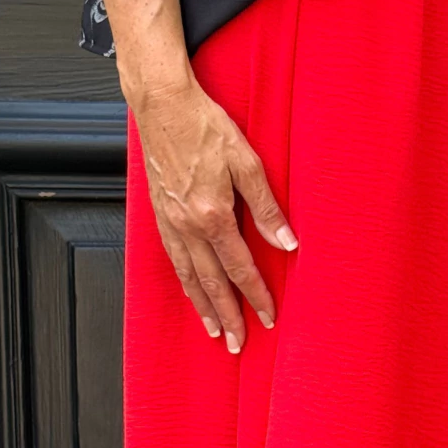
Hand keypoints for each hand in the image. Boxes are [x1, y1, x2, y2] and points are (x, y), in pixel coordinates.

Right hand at [132, 74, 297, 351]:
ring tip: (214, 330)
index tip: (268, 316)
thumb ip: (267, 207)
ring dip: (202, 307)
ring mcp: (170, 222)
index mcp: (212, 215)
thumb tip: (287, 242)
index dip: (256, 295)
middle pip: (212, 283)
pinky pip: (173, 259)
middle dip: (227, 316)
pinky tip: (192, 291)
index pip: (240, 268)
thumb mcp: (247, 162)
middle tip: (238, 343)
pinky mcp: (159, 214)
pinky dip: (184, 282)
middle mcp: (187, 225)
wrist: (161, 104)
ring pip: (188, 276)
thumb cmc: (203, 125)